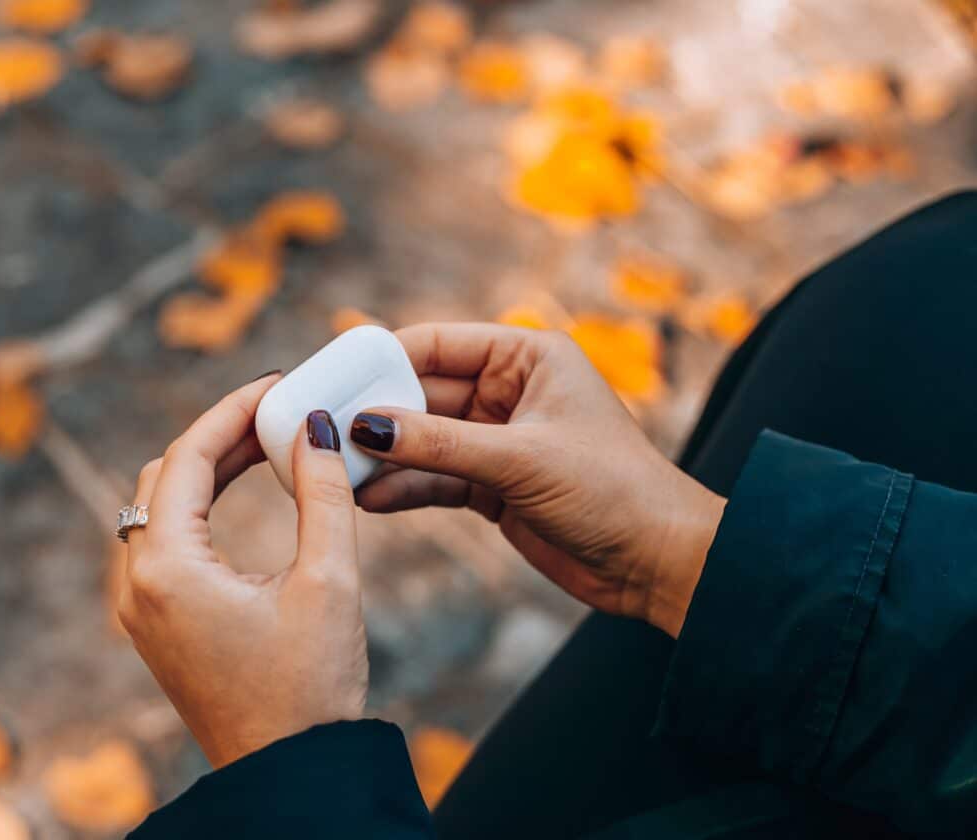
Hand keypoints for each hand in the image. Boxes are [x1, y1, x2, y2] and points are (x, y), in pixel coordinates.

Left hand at [117, 375, 367, 766]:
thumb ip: (322, 495)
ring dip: (208, 470)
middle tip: (278, 411)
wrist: (290, 773)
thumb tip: (316, 427)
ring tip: (269, 443)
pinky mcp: (158, 624)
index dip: (232, 411)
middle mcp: (137, 583)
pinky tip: (244, 492)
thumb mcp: (328, 581)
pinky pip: (166, 541)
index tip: (278, 385)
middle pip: (163, 477)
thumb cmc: (310, 688)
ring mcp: (141, 607)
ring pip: (160, 508)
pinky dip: (202, 507)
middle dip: (218, 436)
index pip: (186, 458)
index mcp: (167, 569)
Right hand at [352, 324, 725, 637]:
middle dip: (374, 414)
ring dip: (382, 457)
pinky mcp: (492, 485)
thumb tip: (365, 426)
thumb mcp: (520, 460)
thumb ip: (439, 444)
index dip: (381, 360)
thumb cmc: (613, 490)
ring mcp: (498, 440)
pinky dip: (404, 489)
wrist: (658, 562)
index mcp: (527, 357)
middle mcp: (508, 391)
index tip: (331, 377)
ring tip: (334, 472)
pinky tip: (368, 500)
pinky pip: (435, 478)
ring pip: (422, 440)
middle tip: (321, 430)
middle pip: (420, 393)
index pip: (436, 344)